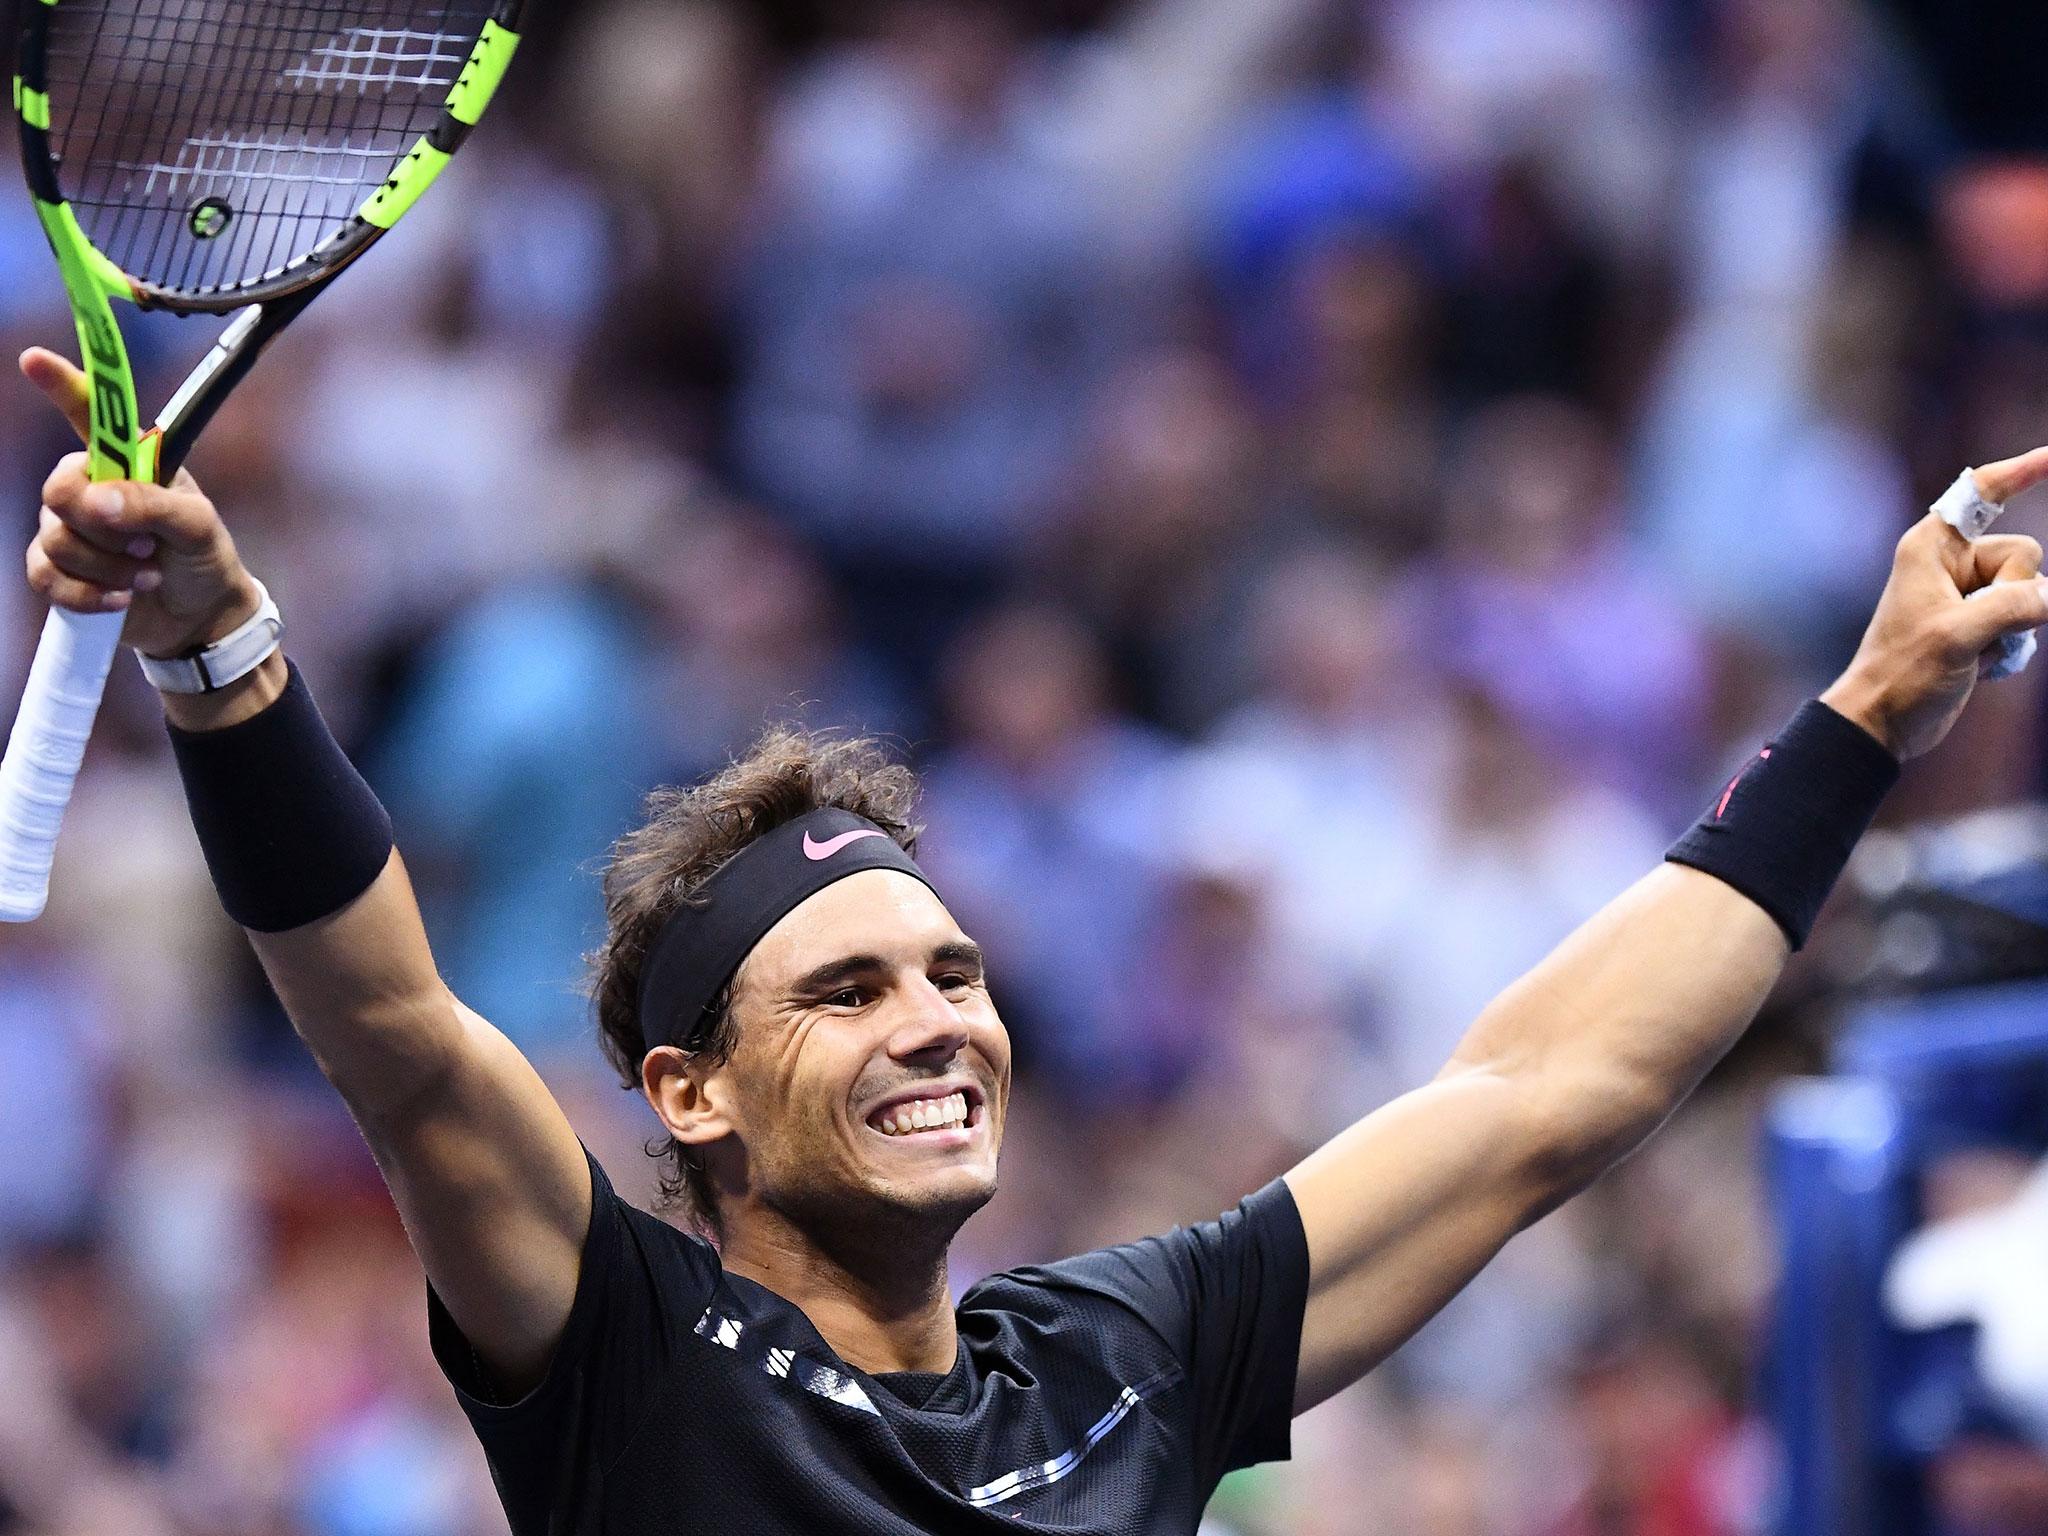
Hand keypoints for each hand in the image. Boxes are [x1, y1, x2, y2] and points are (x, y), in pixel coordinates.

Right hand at [20, 347, 258, 656]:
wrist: (200, 617)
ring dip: (108, 566)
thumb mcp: (197, 527)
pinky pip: (45, 575)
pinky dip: (86, 594)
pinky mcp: (60, 569)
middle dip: (104, 527)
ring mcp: (72, 527)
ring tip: (148, 574)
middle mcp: (93, 487)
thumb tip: (97, 503)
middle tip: (147, 545)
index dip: (64, 385)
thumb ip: (153, 505)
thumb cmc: (203, 559)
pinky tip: (120, 598)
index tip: (34, 359)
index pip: (92, 415)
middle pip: (58, 490)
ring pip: (55, 539)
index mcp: (129, 462)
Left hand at [1822, 448, 2047, 760]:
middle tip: (1972, 628)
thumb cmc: (1904, 673)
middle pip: (2024, 556)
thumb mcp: (1957, 636)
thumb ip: (2010, 607)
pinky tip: (1983, 664)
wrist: (1885, 721)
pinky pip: (2026, 618)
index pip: (1981, 495)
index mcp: (1931, 548)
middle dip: (2015, 595)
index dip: (2019, 472)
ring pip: (2031, 591)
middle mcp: (1951, 563)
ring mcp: (1968, 594)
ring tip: (1973, 652)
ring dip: (2015, 626)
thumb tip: (2047, 597)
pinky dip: (2013, 643)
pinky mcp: (1979, 624)